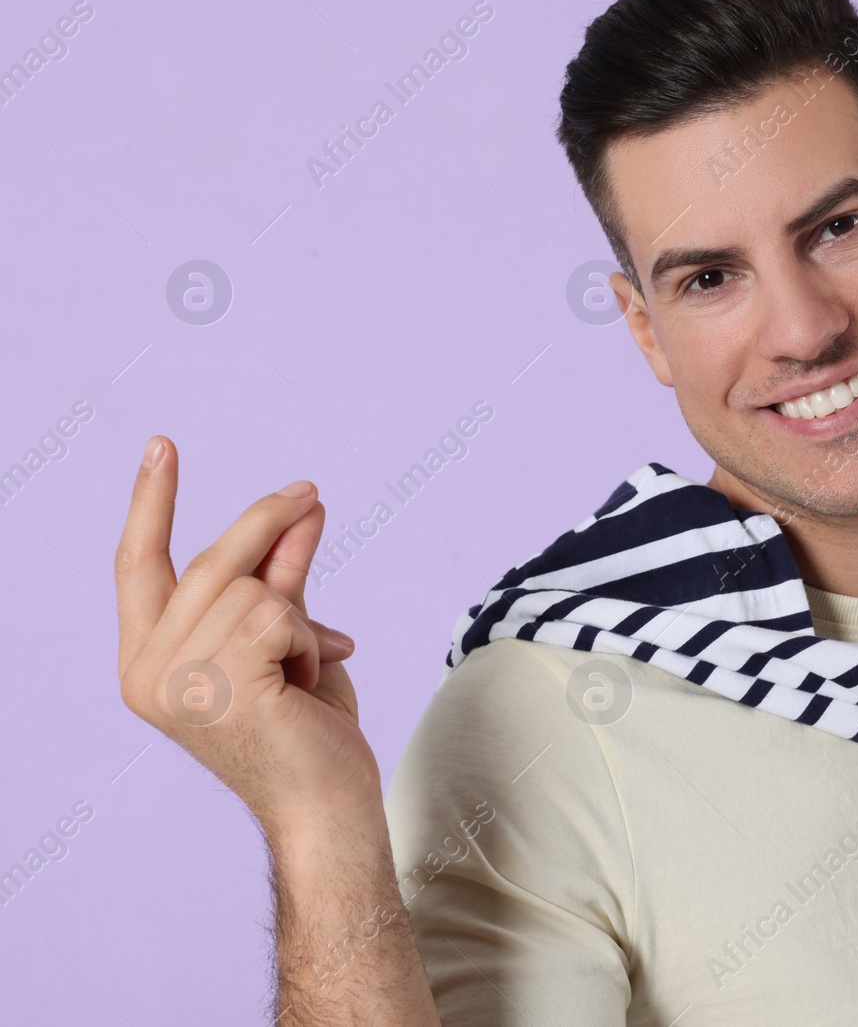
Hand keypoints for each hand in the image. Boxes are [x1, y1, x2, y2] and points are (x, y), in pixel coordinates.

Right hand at [114, 435, 382, 841]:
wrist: (329, 804)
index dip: (151, 502)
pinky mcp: (221, 687)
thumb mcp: (286, 636)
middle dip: (266, 522)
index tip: (162, 444)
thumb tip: (300, 504)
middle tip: (313, 495)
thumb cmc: (307, 729)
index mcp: (145, 661)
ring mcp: (178, 683)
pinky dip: (310, 642)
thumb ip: (280, 575)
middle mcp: (147, 673)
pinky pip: (279, 615)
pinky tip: (309, 685)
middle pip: (209, 561)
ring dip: (298, 621)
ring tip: (305, 671)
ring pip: (252, 588)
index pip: (137, 563)